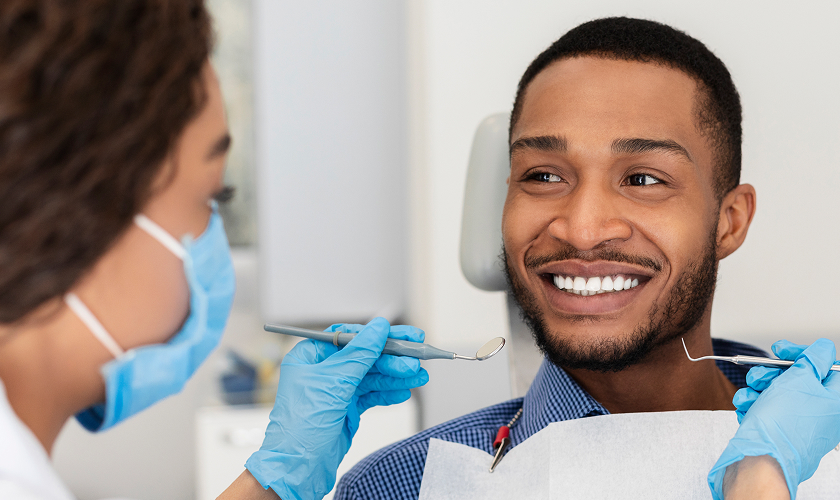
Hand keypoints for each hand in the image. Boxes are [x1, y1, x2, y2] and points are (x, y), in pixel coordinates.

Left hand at [244, 317, 428, 499]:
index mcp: (311, 357)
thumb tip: (378, 328)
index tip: (401, 335)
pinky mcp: (346, 409)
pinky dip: (388, 393)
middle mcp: (323, 371)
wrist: (297, 468)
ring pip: (372, 377)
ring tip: (418, 377)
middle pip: (364, 356)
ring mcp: (336, 391)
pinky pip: (371, 395)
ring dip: (396, 376)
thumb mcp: (333, 383)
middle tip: (416, 360)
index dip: (376, 335)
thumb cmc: (300, 427)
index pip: (349, 337)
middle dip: (392, 359)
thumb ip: (359, 354)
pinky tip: (404, 392)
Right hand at [707, 339, 839, 499]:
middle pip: (796, 380)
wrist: (762, 459)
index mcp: (834, 401)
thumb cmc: (784, 424)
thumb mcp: (801, 379)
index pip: (825, 366)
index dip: (802, 354)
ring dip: (757, 389)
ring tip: (750, 395)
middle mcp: (819, 414)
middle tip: (761, 376)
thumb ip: (812, 359)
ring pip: (776, 394)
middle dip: (772, 373)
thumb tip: (823, 349)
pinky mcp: (778, 433)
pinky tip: (747, 408)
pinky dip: (753, 405)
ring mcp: (797, 425)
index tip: (782, 350)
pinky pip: (765, 410)